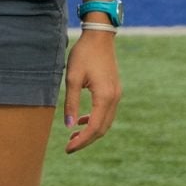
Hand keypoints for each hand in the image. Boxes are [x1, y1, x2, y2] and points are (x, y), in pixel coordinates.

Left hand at [63, 31, 119, 153]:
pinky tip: (82, 121)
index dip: (82, 141)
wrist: (99, 37)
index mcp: (104, 97)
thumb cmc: (83, 54)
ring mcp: (116, 94)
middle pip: (102, 128)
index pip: (94, 127)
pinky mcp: (114, 90)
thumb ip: (71, 103)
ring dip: (91, 131)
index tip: (68, 149)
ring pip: (106, 122)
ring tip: (73, 136)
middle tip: (69, 147)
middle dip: (86, 140)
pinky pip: (107, 113)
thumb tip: (69, 125)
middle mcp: (114, 98)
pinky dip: (95, 121)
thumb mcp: (72, 78)